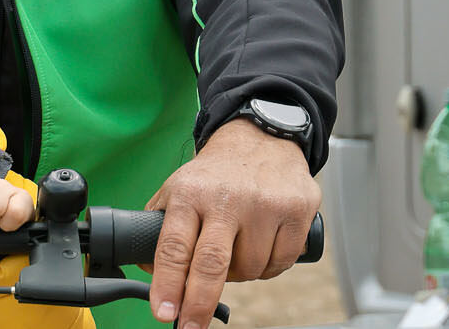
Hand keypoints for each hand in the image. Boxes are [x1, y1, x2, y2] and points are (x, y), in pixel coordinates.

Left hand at [146, 120, 319, 328]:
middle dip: (199, 304)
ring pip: (250, 269)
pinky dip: (270, 266)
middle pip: (212, 263)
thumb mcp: (178, 189)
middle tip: (191, 326)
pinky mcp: (297, 208)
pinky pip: (281, 263)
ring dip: (241, 274)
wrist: (262, 137)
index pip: (174, 246)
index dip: (168, 285)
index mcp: (191, 193)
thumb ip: (159, 229)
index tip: (164, 312)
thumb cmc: (216, 174)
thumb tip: (151, 274)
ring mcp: (266, 203)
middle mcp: (228, 196)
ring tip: (238, 248)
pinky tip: (264, 244)